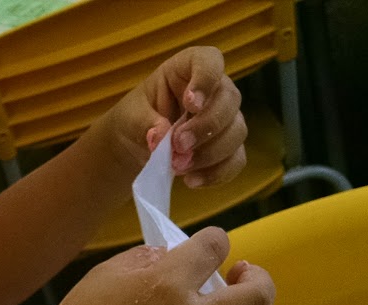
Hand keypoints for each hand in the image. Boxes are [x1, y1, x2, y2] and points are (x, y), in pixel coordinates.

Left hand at [102, 46, 247, 187]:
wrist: (137, 145)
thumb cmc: (136, 119)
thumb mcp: (130, 117)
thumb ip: (144, 123)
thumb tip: (160, 138)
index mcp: (188, 69)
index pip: (210, 61)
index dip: (206, 79)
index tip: (192, 103)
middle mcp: (214, 90)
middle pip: (230, 100)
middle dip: (206, 127)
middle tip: (179, 146)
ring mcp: (225, 118)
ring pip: (237, 131)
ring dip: (210, 153)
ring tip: (178, 167)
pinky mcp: (228, 147)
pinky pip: (236, 159)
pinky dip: (217, 173)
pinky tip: (192, 181)